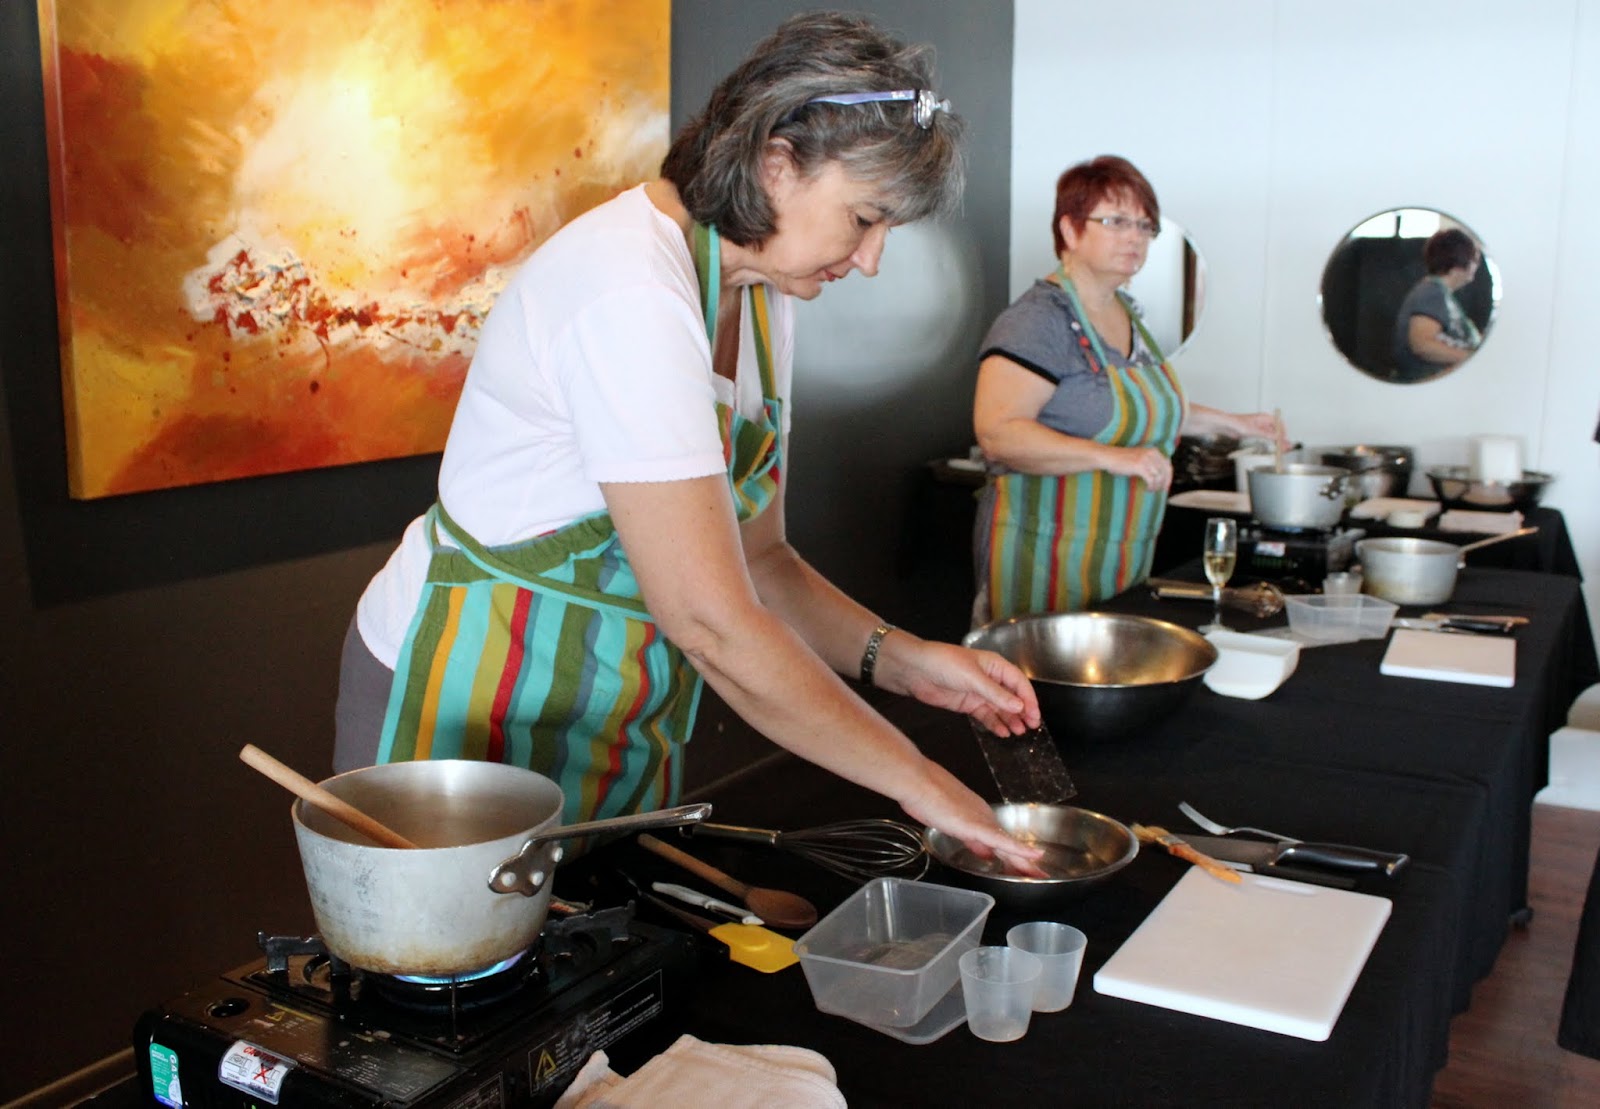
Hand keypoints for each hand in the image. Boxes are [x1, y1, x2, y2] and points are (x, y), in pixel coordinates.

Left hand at [875, 636, 1040, 735]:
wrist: (915, 670)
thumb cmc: (944, 663)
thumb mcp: (973, 677)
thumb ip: (996, 693)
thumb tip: (1019, 706)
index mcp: (995, 665)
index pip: (1019, 683)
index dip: (1029, 699)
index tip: (1035, 715)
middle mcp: (990, 679)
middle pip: (1012, 697)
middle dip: (1022, 712)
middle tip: (1031, 727)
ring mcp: (979, 692)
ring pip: (1000, 708)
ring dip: (1010, 720)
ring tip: (1019, 733)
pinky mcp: (968, 704)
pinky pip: (986, 715)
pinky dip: (995, 724)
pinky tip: (1003, 732)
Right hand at [899, 759, 1048, 877]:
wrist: (916, 781)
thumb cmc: (923, 796)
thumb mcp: (945, 821)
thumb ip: (965, 836)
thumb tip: (980, 851)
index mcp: (975, 815)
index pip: (996, 839)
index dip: (1009, 853)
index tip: (1019, 864)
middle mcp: (983, 816)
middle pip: (1005, 844)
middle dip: (1021, 860)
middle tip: (1037, 872)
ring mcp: (981, 821)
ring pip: (1008, 845)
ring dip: (1024, 860)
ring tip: (1038, 873)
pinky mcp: (978, 826)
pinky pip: (1003, 841)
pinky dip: (1020, 850)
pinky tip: (1034, 856)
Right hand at [1108, 445, 1171, 490]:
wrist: (1108, 457)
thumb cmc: (1121, 459)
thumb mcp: (1140, 458)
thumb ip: (1150, 463)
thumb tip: (1160, 476)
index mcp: (1153, 451)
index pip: (1168, 465)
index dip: (1169, 477)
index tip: (1166, 485)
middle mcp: (1152, 453)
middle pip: (1165, 471)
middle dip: (1164, 483)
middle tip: (1160, 490)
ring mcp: (1146, 459)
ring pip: (1159, 477)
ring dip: (1156, 486)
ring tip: (1151, 490)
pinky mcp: (1140, 466)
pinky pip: (1151, 480)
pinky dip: (1151, 486)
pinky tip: (1147, 489)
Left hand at [1235, 411, 1289, 450]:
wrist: (1227, 426)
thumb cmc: (1237, 423)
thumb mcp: (1254, 430)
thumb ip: (1266, 434)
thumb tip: (1277, 437)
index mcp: (1264, 417)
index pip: (1279, 424)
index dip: (1283, 432)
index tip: (1285, 440)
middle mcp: (1263, 421)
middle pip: (1277, 429)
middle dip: (1282, 438)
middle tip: (1286, 446)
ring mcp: (1260, 427)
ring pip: (1272, 434)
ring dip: (1277, 440)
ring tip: (1282, 448)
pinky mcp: (1256, 432)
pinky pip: (1267, 436)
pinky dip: (1271, 441)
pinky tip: (1274, 445)